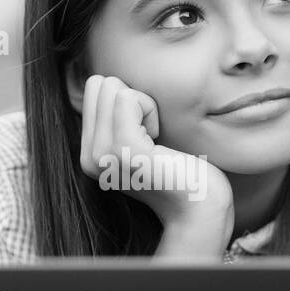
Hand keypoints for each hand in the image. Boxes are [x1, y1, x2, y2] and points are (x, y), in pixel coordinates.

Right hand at [78, 74, 233, 232]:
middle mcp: (89, 157)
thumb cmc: (182, 169)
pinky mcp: (124, 150)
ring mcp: (103, 155)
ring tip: (156, 143)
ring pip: (111, 87)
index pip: (94, 88)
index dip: (128, 100)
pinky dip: (150, 110)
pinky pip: (128, 97)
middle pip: (99, 84)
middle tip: (153, 137)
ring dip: (144, 106)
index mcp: (90, 153)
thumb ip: (119, 118)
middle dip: (133, 99)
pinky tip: (160, 145)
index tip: (147, 133)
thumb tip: (108, 82)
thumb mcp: (141, 140)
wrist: (200, 208)